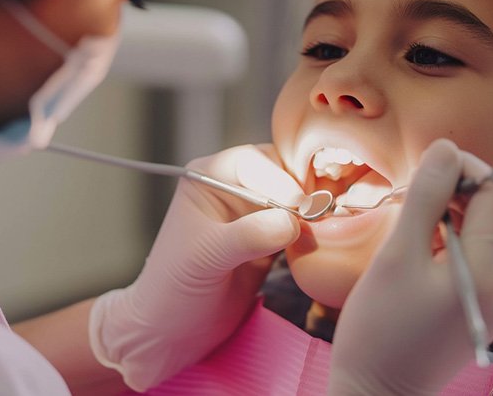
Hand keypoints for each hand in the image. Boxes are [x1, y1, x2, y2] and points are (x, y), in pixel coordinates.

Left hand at [89, 144, 301, 391]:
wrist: (174, 329)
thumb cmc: (173, 288)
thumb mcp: (206, 256)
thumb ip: (248, 235)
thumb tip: (292, 222)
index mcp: (209, 177)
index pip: (252, 162)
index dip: (278, 179)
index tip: (298, 207)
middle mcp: (234, 186)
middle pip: (281, 171)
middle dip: (301, 192)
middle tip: (317, 217)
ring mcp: (254, 211)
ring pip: (295, 197)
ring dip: (310, 212)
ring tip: (319, 231)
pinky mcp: (271, 237)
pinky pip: (300, 224)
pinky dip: (311, 231)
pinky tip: (315, 243)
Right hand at [328, 139, 492, 395]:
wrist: (377, 392)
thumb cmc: (380, 327)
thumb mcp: (398, 254)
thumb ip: (426, 197)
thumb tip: (444, 148)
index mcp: (492, 271)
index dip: (463, 168)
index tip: (424, 167)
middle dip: (457, 188)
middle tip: (412, 193)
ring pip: (486, 230)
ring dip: (453, 211)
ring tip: (412, 217)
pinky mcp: (483, 305)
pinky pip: (477, 254)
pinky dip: (452, 236)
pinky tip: (420, 243)